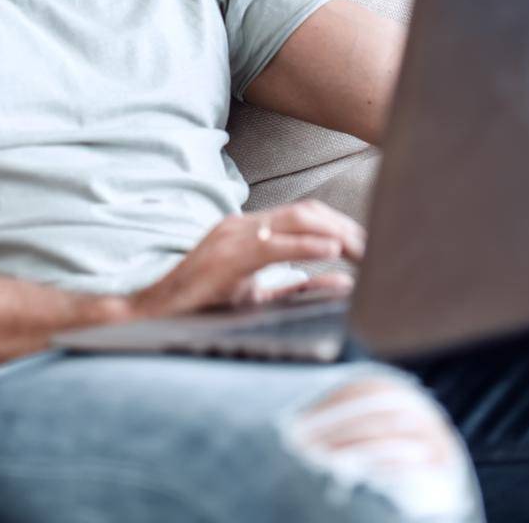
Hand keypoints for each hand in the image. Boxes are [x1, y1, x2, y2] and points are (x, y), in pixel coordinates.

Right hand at [129, 202, 364, 318]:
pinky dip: (305, 247)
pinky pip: (273, 246)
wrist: (153, 317)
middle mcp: (244, 226)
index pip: (306, 216)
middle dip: (345, 227)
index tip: (369, 247)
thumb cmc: (202, 308)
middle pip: (308, 213)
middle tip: (375, 251)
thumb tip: (342, 283)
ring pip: (295, 221)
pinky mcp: (227, 258)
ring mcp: (234, 237)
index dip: (341, 226)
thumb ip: (296, 287)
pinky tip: (332, 253)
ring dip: (334, 233)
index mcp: (251, 231)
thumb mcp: (257, 296)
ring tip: (363, 250)